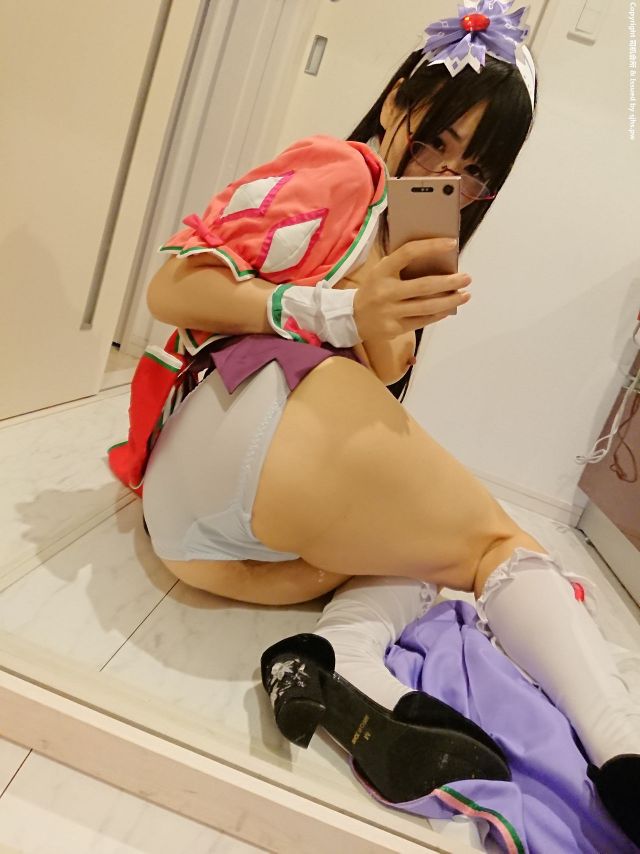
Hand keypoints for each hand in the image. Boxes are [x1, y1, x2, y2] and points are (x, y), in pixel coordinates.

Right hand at [344, 237, 471, 340]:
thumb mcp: (381, 272)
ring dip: (449, 300)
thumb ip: (402, 265)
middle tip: (467, 278)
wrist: (352, 317)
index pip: (408, 253)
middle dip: (449, 282)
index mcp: (382, 271)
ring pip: (426, 306)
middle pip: (423, 286)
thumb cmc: (374, 289)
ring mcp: (390, 312)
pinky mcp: (394, 328)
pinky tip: (450, 308)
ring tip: (465, 295)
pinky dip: (439, 314)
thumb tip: (438, 260)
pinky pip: (422, 321)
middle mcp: (385, 291)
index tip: (452, 243)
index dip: (431, 246)